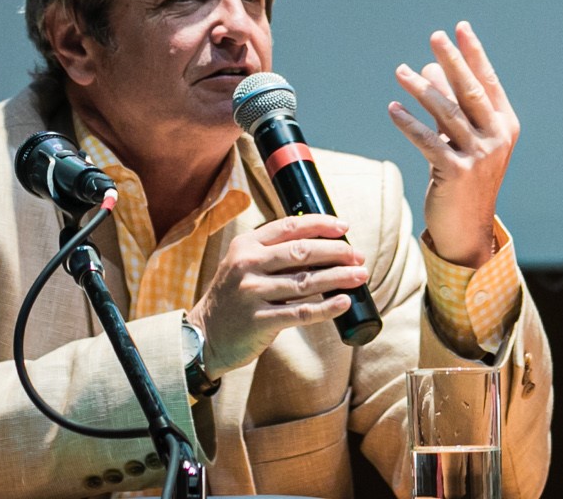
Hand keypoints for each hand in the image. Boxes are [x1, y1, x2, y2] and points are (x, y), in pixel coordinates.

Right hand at [193, 213, 368, 376]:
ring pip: (305, 282)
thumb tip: (322, 248)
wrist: (202, 336)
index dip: (320, 224)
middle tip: (358, 256)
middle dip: (336, 252)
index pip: (289, 226)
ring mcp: (252, 293)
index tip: (343, 228)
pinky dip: (326, 307)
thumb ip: (272, 254)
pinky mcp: (259, 321)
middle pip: (301, 252)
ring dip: (338, 277)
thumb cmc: (232, 299)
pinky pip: (300, 313)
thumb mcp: (243, 266)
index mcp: (246, 245)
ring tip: (360, 276)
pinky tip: (344, 302)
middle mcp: (247, 265)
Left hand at [387, 22, 518, 268]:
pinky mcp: (456, 172)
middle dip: (452, 60)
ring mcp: (479, 156)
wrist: (466, 229)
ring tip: (401, 70)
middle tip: (435, 36)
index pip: (487, 81)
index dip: (473, 54)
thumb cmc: (463, 179)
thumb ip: (449, 106)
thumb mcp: (461, 139)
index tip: (460, 28)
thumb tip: (429, 66)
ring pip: (447, 113)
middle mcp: (496, 137)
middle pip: (470, 90)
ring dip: (422, 88)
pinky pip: (428, 141)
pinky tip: (393, 108)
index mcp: (504, 125)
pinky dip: (409, 123)